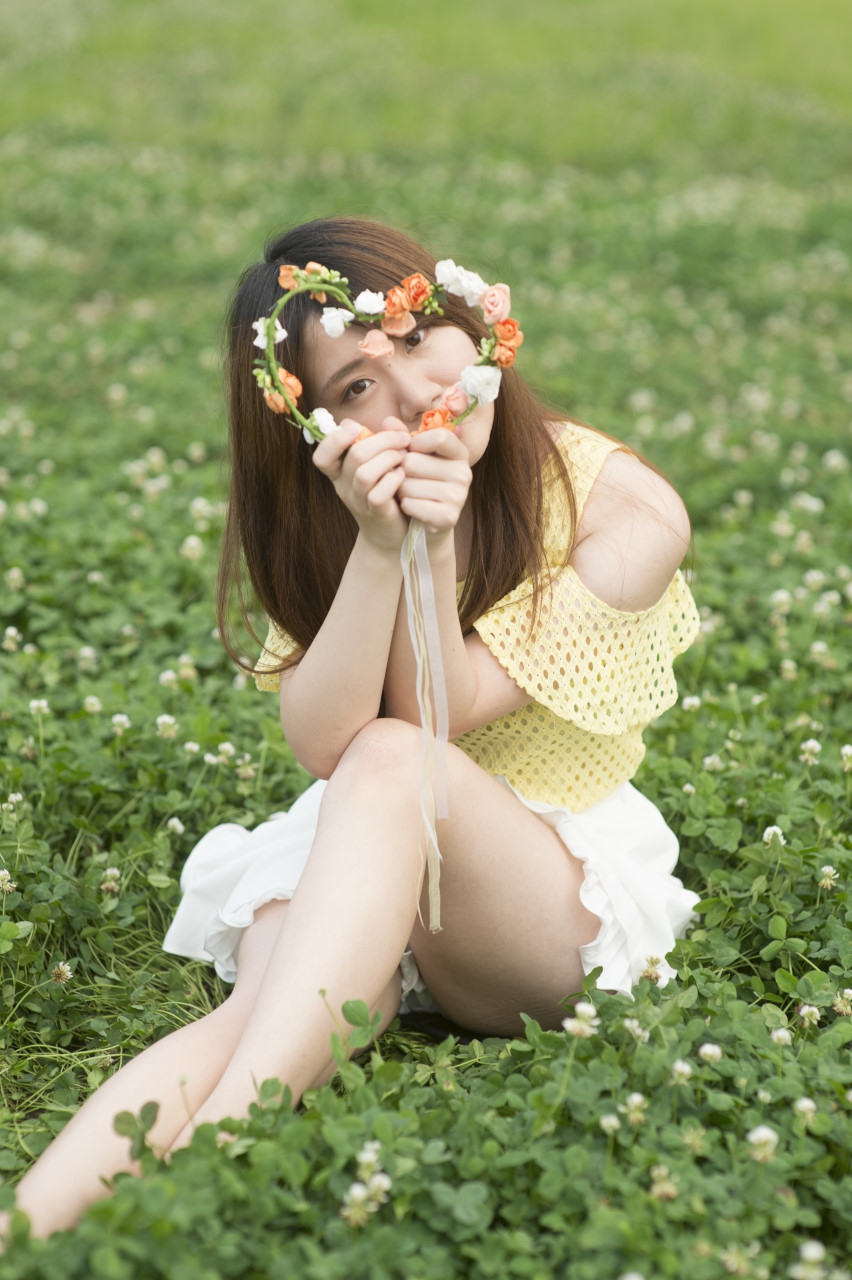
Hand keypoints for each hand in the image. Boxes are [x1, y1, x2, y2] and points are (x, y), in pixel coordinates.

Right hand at [312, 419, 411, 549]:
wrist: (394, 534)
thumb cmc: (389, 491)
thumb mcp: (384, 462)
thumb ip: (387, 440)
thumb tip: (390, 421)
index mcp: (340, 472)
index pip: (322, 455)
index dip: (335, 438)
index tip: (357, 428)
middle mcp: (344, 487)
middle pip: (354, 455)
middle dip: (382, 440)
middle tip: (402, 440)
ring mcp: (359, 502)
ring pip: (364, 473)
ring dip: (389, 458)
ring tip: (403, 457)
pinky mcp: (376, 513)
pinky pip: (379, 493)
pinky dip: (394, 480)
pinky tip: (403, 476)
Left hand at [397, 421, 471, 537]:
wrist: (425, 521)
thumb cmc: (418, 481)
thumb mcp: (412, 454)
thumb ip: (401, 436)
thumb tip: (388, 421)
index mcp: (458, 453)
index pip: (439, 436)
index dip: (416, 442)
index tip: (411, 451)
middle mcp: (463, 473)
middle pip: (414, 461)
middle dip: (401, 471)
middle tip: (408, 479)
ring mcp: (459, 496)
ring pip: (408, 485)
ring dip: (401, 491)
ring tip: (410, 494)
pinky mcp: (449, 517)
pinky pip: (411, 505)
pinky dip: (406, 506)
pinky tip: (413, 508)